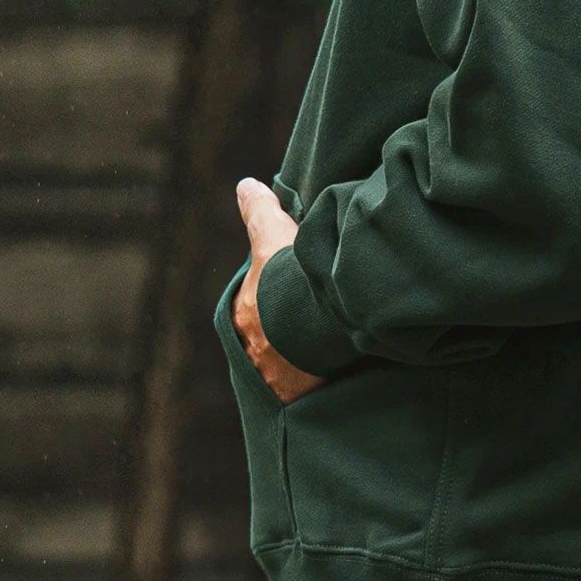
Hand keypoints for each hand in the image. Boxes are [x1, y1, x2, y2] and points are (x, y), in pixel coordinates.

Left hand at [233, 178, 327, 403]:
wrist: (312, 318)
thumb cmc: (287, 275)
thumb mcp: (272, 232)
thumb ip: (258, 210)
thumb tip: (245, 185)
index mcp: (244, 311)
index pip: (256, 302)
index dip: (273, 294)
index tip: (290, 291)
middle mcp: (251, 347)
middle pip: (268, 335)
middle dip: (283, 331)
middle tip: (310, 322)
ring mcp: (273, 374)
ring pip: (286, 364)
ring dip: (301, 359)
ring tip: (327, 348)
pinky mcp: (296, 395)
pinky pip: (307, 388)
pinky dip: (317, 381)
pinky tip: (335, 372)